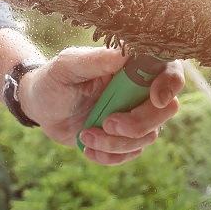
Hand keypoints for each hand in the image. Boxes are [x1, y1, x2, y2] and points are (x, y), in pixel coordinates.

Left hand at [19, 46, 183, 165]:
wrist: (40, 106)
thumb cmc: (54, 78)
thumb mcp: (67, 66)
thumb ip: (95, 59)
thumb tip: (125, 53)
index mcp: (132, 66)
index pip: (169, 70)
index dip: (170, 84)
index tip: (155, 98)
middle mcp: (139, 91)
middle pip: (166, 110)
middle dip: (139, 123)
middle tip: (108, 122)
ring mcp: (134, 116)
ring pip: (148, 136)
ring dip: (116, 143)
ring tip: (85, 134)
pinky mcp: (124, 138)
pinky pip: (131, 154)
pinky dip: (110, 156)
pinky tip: (86, 147)